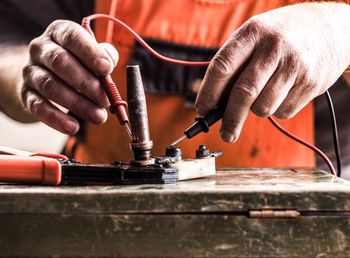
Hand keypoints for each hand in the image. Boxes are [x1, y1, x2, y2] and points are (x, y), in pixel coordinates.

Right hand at [22, 20, 117, 133]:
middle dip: (87, 83)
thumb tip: (110, 62)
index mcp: (59, 33)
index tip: (107, 69)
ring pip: (51, 86)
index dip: (90, 53)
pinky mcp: (25, 93)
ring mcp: (30, 71)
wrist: (41, 75)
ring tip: (98, 116)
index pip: (72, 37)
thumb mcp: (90, 54)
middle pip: (61, 62)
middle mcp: (41, 49)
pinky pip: (38, 106)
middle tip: (106, 100)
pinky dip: (57, 118)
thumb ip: (104, 56)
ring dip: (78, 104)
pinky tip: (73, 127)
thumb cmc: (75, 63)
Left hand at [196, 2, 349, 142]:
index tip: (203, 110)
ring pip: (263, 108)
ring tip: (261, 97)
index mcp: (252, 33)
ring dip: (256, 111)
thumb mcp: (255, 36)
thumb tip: (213, 102)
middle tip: (225, 133)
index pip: (222, 67)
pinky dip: (277, 110)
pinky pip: (283, 112)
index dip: (209, 93)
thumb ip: (234, 64)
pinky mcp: (311, 83)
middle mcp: (273, 48)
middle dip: (230, 119)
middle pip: (243, 93)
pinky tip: (282, 92)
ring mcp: (295, 65)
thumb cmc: (281, 36)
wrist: (330, 28)